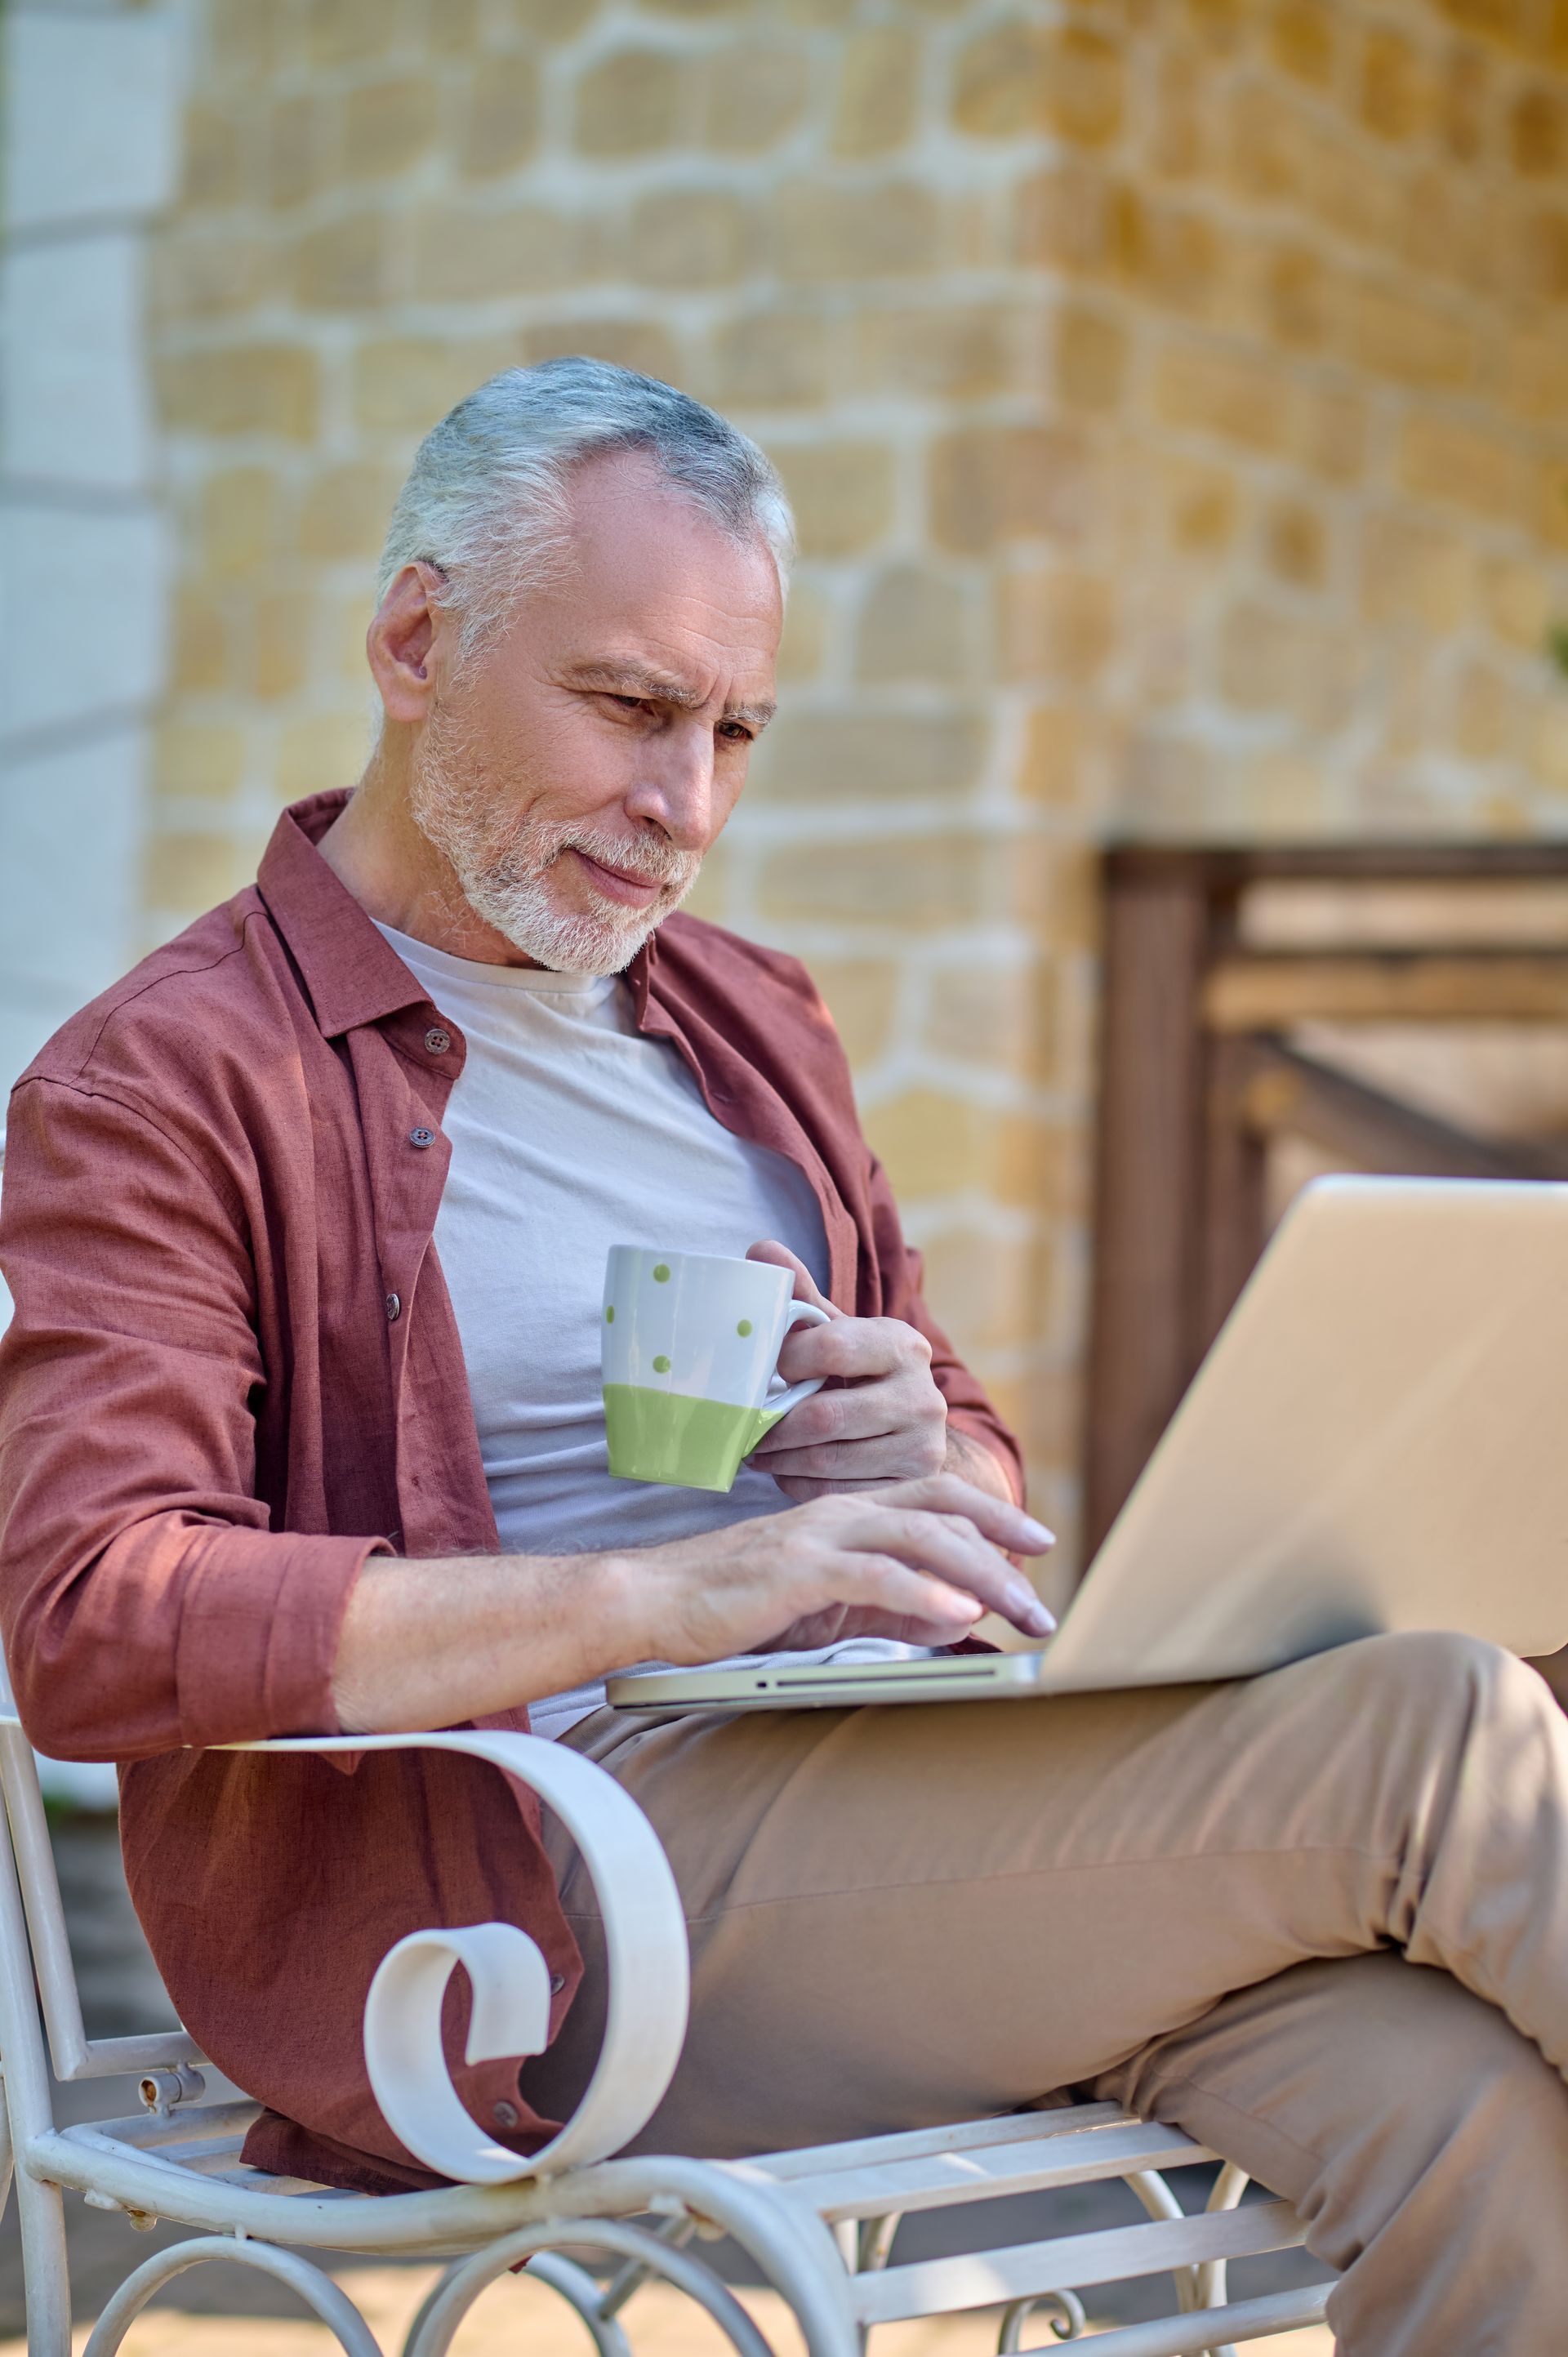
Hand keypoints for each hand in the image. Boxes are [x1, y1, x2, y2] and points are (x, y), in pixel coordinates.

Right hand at [619, 1474, 1056, 1662]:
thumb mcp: (826, 1608)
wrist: (651, 1600)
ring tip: (1020, 1607)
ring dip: (979, 1573)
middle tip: (1045, 1590)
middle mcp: (840, 1513)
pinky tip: (957, 1611)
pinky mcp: (796, 1568)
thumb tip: (952, 1612)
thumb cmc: (733, 1604)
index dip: (991, 1516)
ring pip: (919, 1539)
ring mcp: (818, 1536)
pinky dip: (920, 1589)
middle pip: (942, 1514)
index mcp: (847, 1514)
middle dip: (1003, 1547)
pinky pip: (872, 1575)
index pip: (935, 1501)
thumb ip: (888, 1606)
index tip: (1037, 1541)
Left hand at [744, 1240, 956, 1498]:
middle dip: (774, 1425)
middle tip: (745, 1424)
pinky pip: (836, 1492)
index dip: (786, 1361)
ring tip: (758, 1449)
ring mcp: (922, 1447)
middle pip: (825, 1417)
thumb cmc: (861, 1372)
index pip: (834, 1347)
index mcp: (903, 1345)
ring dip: (780, 1459)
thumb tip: (759, 1250)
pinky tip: (788, 1471)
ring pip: (826, 1460)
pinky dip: (800, 1485)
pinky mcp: (910, 1485)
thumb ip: (801, 1297)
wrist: (915, 1428)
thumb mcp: (839, 1332)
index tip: (764, 1370)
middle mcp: (923, 1396)